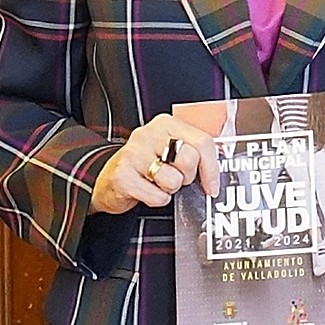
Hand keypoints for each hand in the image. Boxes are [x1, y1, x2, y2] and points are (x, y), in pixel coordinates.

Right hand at [92, 115, 222, 215]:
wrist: (105, 179)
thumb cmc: (145, 165)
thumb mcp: (169, 150)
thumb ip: (193, 151)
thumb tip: (219, 169)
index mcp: (166, 124)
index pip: (203, 142)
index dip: (212, 168)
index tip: (212, 186)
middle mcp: (148, 134)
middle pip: (190, 160)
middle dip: (187, 177)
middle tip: (175, 177)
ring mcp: (133, 154)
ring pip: (174, 180)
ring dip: (169, 189)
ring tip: (156, 182)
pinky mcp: (123, 176)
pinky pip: (158, 196)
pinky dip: (156, 199)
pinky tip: (145, 190)